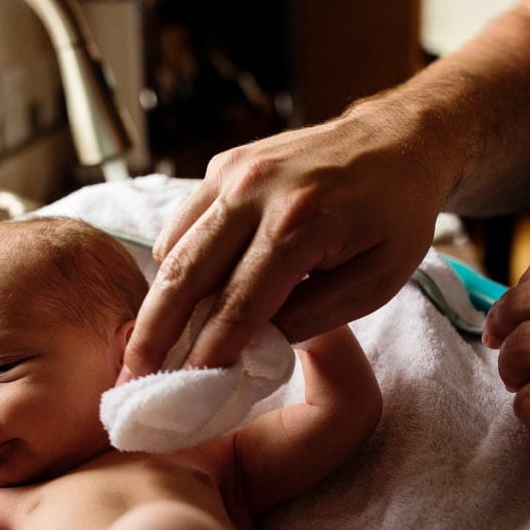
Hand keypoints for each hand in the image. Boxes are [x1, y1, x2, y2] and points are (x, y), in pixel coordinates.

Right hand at [121, 107, 447, 379]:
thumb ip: (311, 316)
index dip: (207, 351)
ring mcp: (235, 171)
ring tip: (147, 342)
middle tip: (133, 373)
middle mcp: (256, 190)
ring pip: (175, 245)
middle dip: (155, 330)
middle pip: (187, 273)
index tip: (183, 388)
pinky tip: (180, 292)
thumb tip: (252, 342)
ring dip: (158, 298)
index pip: (238, 304)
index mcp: (299, 223)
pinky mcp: (225, 163)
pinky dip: (176, 260)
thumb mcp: (375, 282)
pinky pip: (184, 220)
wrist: (396, 140)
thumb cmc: (395, 217)